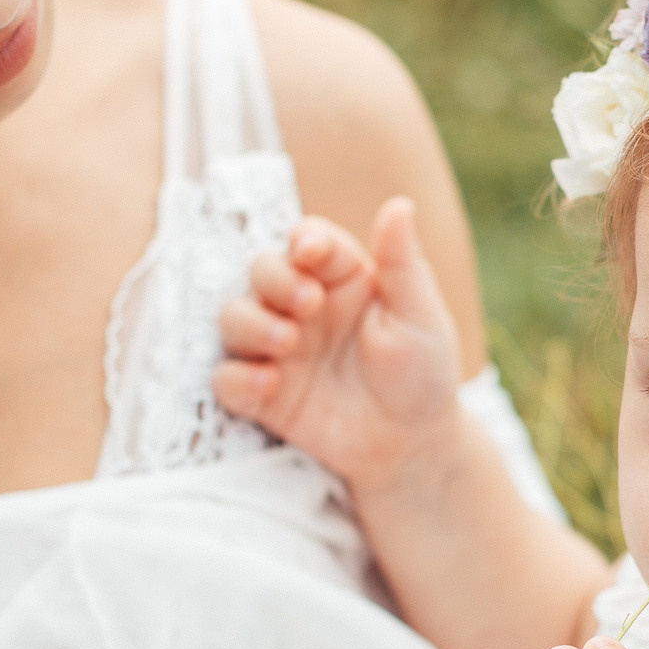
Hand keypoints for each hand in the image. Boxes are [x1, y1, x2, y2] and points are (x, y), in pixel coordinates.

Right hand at [212, 197, 464, 488]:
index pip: (308, 242)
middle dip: (273, 280)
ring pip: (233, 318)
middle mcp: (303, 307)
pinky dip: (238, 378)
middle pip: (261, 270)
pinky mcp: (264, 393)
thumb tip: (400, 205)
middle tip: (306, 304)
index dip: (303, 241)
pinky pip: (226, 378)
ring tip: (288, 342)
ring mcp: (279, 348)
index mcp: (341, 279)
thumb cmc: (422, 372)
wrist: (413, 443)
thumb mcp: (420, 317)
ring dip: (251, 324)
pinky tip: (269, 384)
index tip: (310, 252)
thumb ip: (403, 264)